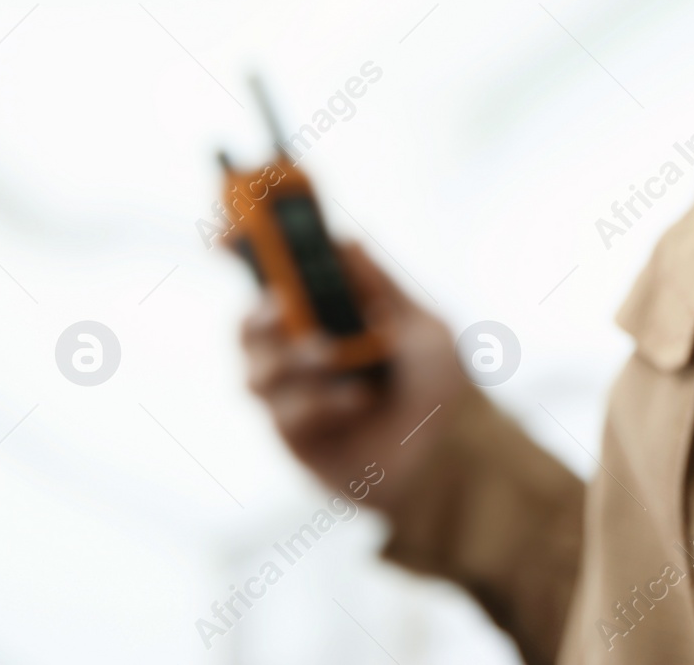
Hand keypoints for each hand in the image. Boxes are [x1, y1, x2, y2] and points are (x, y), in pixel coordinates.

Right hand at [242, 244, 472, 516]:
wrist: (460, 458)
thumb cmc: (445, 390)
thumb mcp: (423, 328)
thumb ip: (380, 288)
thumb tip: (346, 240)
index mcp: (333, 319)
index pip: (280, 281)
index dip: (252, 255)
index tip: (233, 234)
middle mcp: (306, 355)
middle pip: (249, 328)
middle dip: (258, 314)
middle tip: (283, 307)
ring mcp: (298, 399)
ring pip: (254, 371)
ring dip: (288, 359)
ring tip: (331, 357)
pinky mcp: (300, 441)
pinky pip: (284, 414)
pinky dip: (317, 400)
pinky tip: (358, 401)